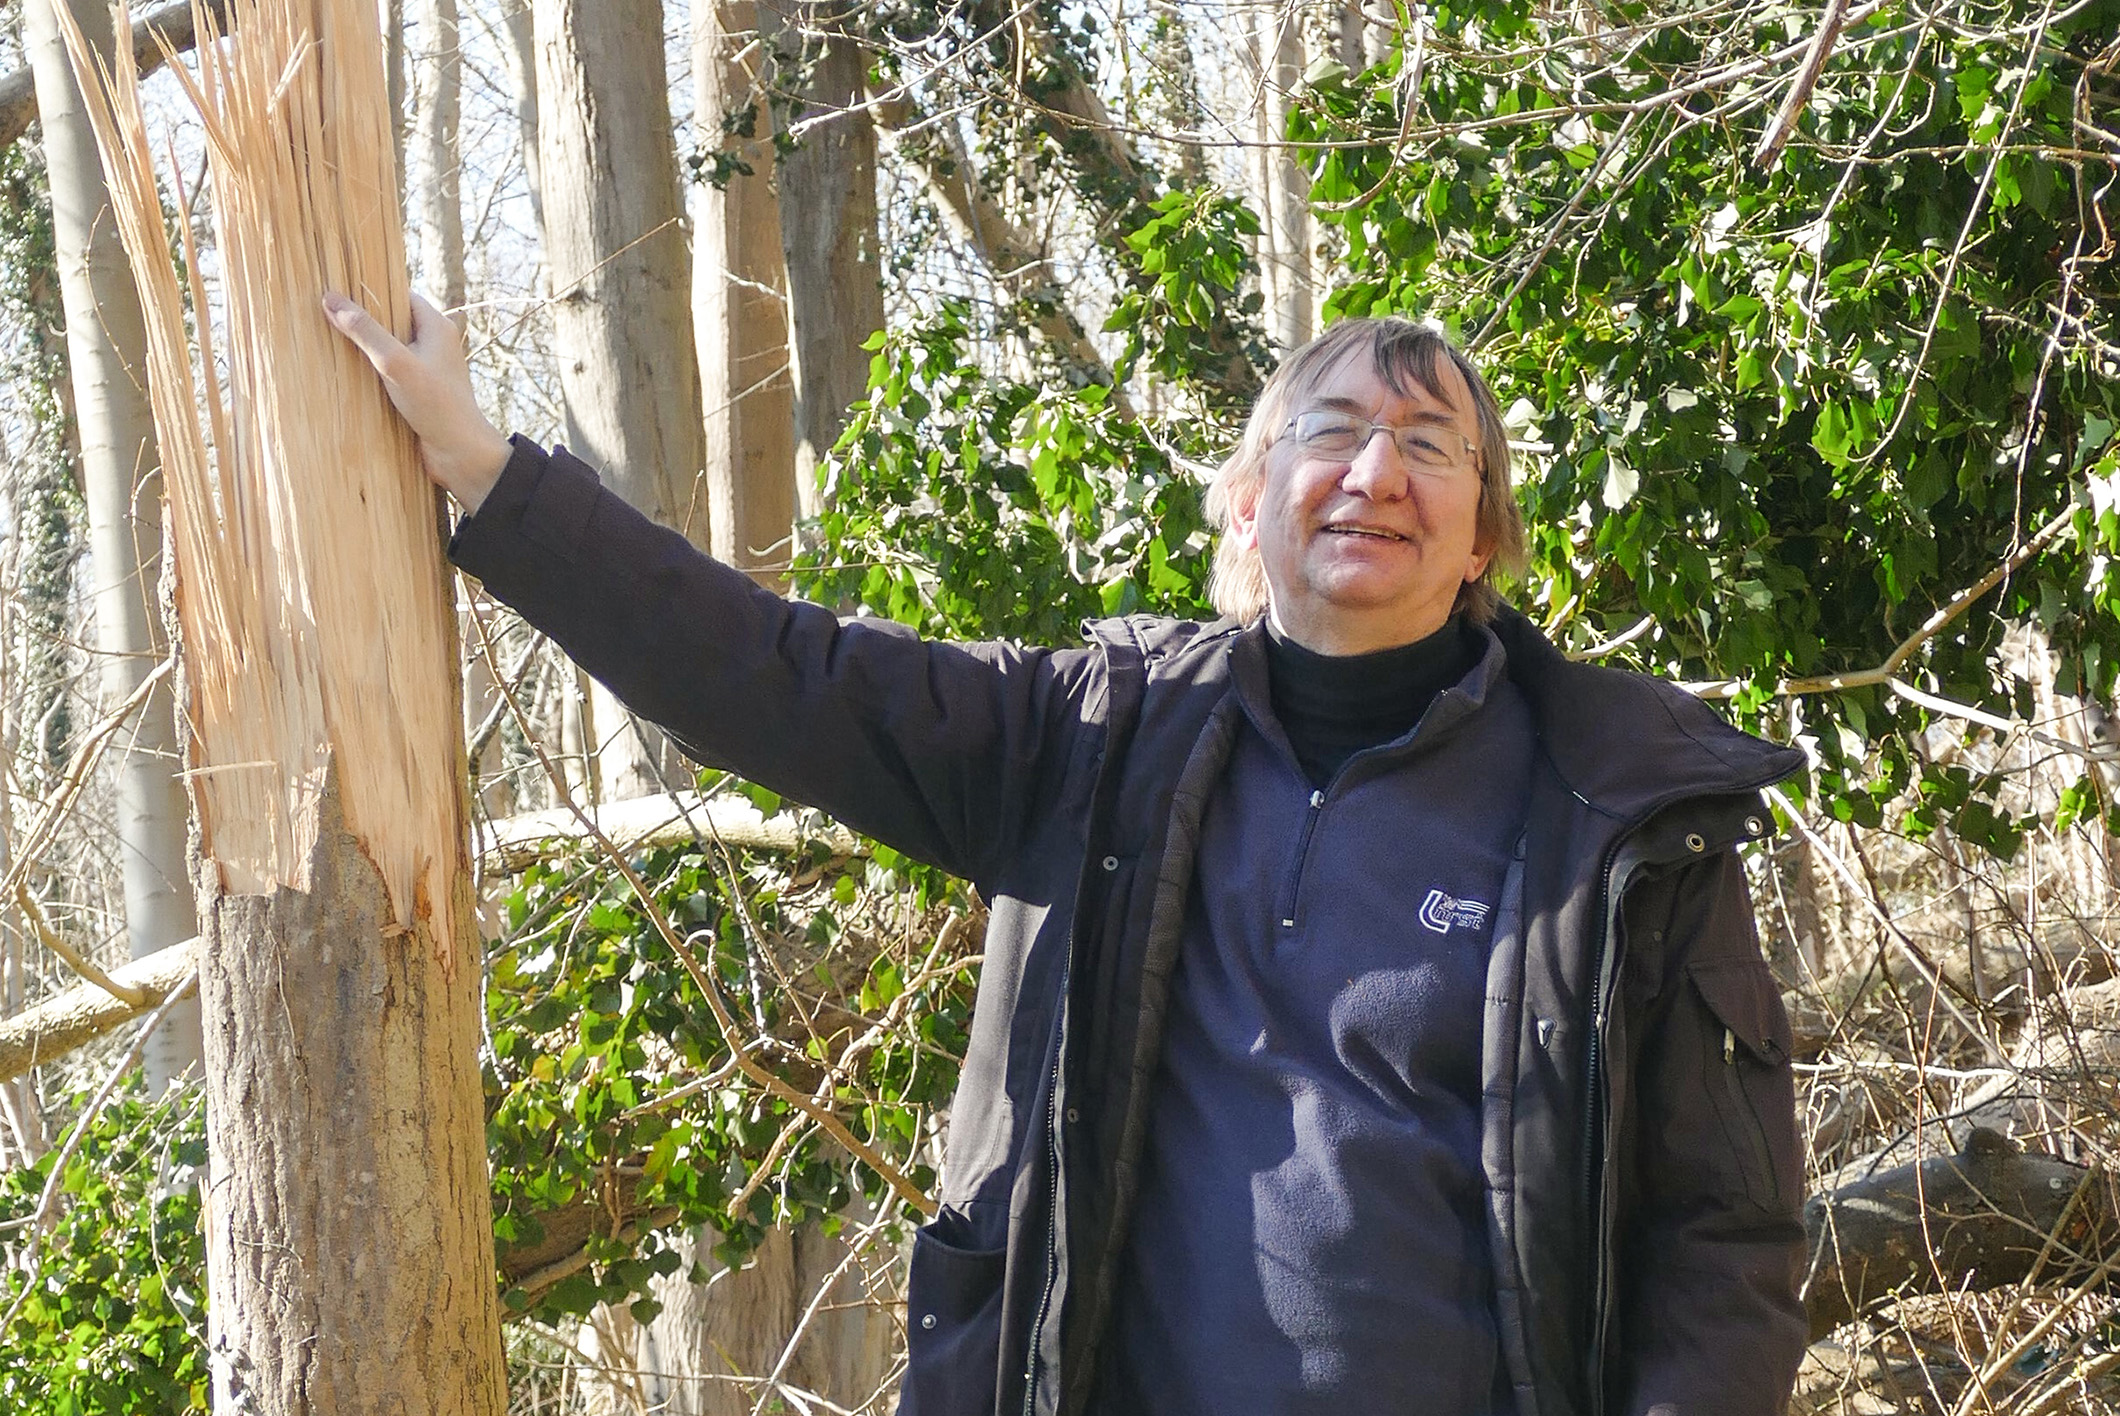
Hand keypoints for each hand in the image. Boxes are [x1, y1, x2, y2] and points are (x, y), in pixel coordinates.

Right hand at [324, 290, 511, 512]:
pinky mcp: (417, 392)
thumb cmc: (436, 405)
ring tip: (326, 342)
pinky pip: (388, 373)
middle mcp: (433, 344)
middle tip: (323, 315)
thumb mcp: (395, 362)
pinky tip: (345, 375)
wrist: (460, 454)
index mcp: (436, 327)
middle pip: (391, 322)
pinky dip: (369, 372)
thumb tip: (330, 299)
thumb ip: (365, 331)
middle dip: (362, 321)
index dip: (371, 291)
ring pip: (387, 350)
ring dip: (362, 350)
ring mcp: (425, 369)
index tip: (337, 289)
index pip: (400, 295)